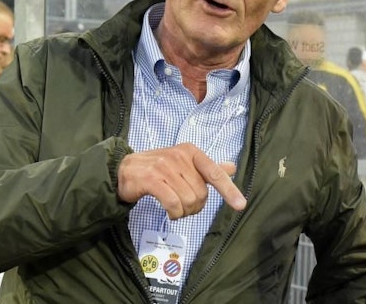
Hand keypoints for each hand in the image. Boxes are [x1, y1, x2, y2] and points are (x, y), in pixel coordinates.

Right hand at [117, 143, 245, 218]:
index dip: (229, 190)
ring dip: (183, 212)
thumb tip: (232, 167)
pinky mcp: (151, 179)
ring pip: (188, 200)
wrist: (124, 169)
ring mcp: (164, 166)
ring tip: (176, 209)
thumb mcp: (185, 165)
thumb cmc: (159, 168)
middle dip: (195, 207)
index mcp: (191, 151)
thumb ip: (208, 168)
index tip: (241, 205)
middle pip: (200, 193)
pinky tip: (171, 212)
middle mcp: (179, 156)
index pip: (214, 173)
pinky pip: (172, 203)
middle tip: (184, 206)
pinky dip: (174, 213)